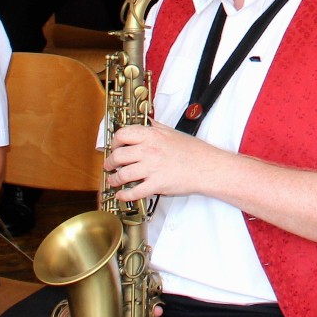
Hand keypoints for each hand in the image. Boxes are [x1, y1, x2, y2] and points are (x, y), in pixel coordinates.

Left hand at [107, 123, 222, 200]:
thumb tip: (146, 121)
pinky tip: (122, 194)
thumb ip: (156, 126)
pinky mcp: (156, 185)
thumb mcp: (172, 132)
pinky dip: (124, 195)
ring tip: (114, 180)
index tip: (114, 146)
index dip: (115, 141)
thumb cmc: (193, 150)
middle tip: (109, 166)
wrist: (207, 167)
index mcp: (152, 135)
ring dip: (114, 179)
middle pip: (118, 155)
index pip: (123, 134)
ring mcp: (152, 168)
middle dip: (110, 162)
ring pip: (122, 175)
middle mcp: (149, 150)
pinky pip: (134, 192)